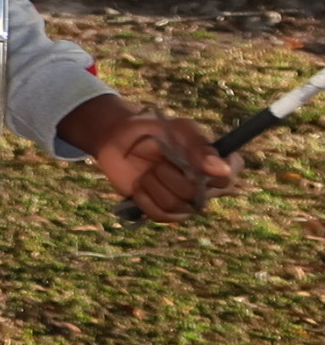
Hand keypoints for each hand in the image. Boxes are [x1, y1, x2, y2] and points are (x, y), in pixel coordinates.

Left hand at [59, 95, 238, 223]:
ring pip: (176, 206)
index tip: (190, 164)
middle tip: (158, 163)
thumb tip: (222, 169)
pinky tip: (140, 186)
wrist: (117, 140)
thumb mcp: (176, 128)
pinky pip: (160, 216)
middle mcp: (206, 185)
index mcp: (216, 162)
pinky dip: (145, 200)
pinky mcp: (165, 211)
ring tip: (147, 173)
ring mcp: (186, 201)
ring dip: (154, 186)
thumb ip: (198, 145)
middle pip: (195, 195)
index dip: (210, 176)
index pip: (228, 179)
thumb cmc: (151, 129)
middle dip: (169, 176)